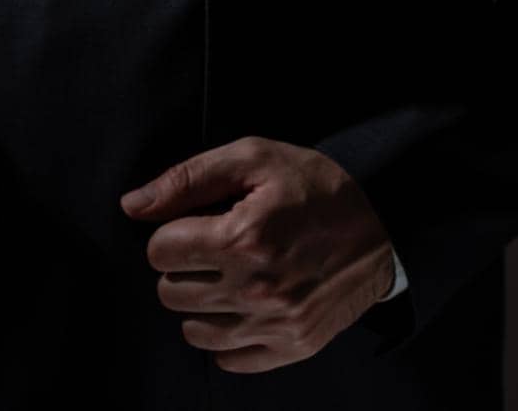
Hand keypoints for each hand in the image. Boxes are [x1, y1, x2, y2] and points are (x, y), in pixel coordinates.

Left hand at [120, 135, 395, 372]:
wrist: (385, 224)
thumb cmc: (315, 186)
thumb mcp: (254, 158)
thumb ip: (187, 179)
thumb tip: (132, 206)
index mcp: (243, 237)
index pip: (159, 251)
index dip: (171, 231)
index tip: (197, 223)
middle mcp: (257, 288)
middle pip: (170, 292)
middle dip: (183, 266)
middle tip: (213, 247)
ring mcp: (276, 324)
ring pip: (193, 331)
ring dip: (201, 303)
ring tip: (227, 276)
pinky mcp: (293, 347)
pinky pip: (228, 360)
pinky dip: (227, 335)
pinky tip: (244, 305)